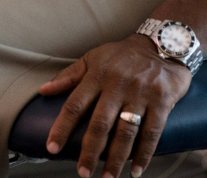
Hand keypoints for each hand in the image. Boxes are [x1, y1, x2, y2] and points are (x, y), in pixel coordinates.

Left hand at [41, 34, 191, 177]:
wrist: (163, 42)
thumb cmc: (123, 55)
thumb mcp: (94, 58)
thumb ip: (70, 75)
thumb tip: (43, 90)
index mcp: (98, 73)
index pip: (75, 103)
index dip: (62, 127)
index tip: (52, 147)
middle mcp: (118, 83)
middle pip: (100, 123)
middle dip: (90, 151)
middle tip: (82, 172)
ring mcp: (141, 92)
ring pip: (125, 131)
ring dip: (116, 159)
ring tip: (107, 177)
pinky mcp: (162, 100)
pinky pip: (152, 132)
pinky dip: (144, 154)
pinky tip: (136, 170)